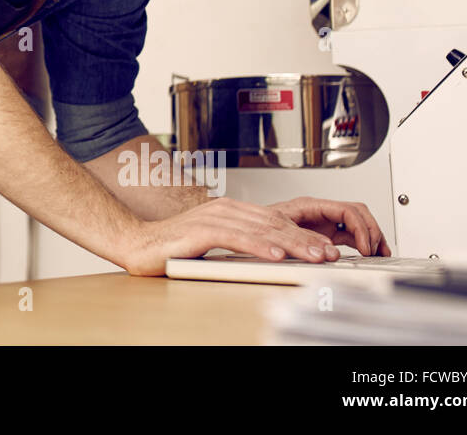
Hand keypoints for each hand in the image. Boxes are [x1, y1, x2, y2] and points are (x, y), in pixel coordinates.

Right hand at [119, 196, 346, 275]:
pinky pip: (237, 238)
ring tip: (314, 256)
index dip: (302, 234)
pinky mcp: (201, 230)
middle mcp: (225, 209)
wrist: (136, 242)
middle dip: (306, 240)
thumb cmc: (171, 246)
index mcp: (230, 210)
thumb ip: (239, 242)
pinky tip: (276, 255)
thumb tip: (270, 255)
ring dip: (292, 244)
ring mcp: (213, 217)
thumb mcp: (213, 242)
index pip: (275, 221)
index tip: (324, 249)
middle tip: (330, 254)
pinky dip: (259, 246)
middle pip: (274, 224)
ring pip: (262, 230)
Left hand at [265, 196, 390, 256]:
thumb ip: (303, 239)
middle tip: (376, 250)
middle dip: (371, 230)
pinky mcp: (324, 233)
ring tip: (380, 252)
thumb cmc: (259, 222)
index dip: (361, 227)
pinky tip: (368, 253)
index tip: (365, 247)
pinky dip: (362, 243)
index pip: (347, 210)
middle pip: (357, 212)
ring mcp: (323, 221)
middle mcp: (320, 211)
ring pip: (357, 223)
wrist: (249, 228)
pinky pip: (350, 234)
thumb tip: (328, 250)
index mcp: (311, 205)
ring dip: (371, 236)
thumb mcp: (280, 229)